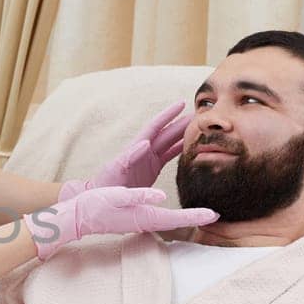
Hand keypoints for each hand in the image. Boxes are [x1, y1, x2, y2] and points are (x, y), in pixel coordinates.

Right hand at [29, 187, 217, 260]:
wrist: (81, 215)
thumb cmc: (95, 206)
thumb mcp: (116, 196)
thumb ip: (138, 196)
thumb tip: (161, 196)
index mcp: (145, 214)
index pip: (177, 217)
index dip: (197, 216)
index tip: (215, 216)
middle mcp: (148, 216)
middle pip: (178, 216)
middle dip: (197, 215)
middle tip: (218, 213)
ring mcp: (144, 215)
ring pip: (172, 213)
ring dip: (188, 210)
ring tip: (204, 208)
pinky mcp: (139, 210)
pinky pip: (163, 209)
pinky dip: (175, 208)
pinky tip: (178, 204)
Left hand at [59, 101, 189, 199]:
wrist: (102, 199)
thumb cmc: (105, 184)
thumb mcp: (115, 170)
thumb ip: (129, 156)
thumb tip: (145, 143)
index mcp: (136, 148)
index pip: (155, 127)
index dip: (168, 115)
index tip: (182, 103)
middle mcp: (144, 150)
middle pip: (166, 133)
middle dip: (182, 123)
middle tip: (200, 116)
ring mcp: (149, 159)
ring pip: (170, 143)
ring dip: (184, 135)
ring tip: (201, 129)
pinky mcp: (153, 169)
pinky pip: (169, 156)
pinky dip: (181, 150)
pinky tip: (193, 147)